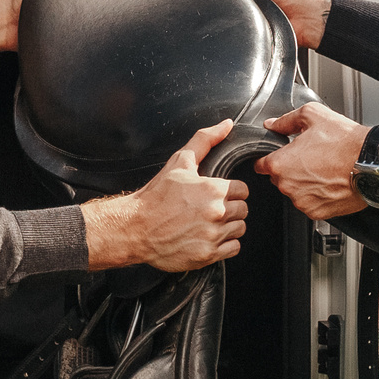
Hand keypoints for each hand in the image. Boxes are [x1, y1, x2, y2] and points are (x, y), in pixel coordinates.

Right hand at [82, 121, 251, 271]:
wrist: (135, 227)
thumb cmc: (155, 196)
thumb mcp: (179, 162)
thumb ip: (205, 140)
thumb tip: (226, 124)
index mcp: (213, 189)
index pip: (243, 190)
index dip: (231, 191)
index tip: (218, 195)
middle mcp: (216, 213)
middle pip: (243, 210)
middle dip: (231, 208)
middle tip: (211, 209)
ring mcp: (213, 235)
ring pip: (240, 229)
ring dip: (229, 226)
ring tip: (209, 223)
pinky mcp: (208, 254)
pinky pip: (234, 248)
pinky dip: (225, 244)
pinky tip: (209, 237)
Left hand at [254, 101, 369, 220]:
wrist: (373, 163)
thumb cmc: (345, 141)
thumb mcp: (312, 116)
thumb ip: (285, 120)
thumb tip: (272, 124)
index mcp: (280, 164)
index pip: (260, 165)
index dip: (269, 157)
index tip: (280, 155)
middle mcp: (288, 186)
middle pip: (279, 178)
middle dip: (290, 168)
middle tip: (311, 157)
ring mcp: (302, 202)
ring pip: (295, 191)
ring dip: (304, 182)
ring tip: (324, 169)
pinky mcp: (318, 213)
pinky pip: (310, 204)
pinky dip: (318, 195)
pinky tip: (330, 182)